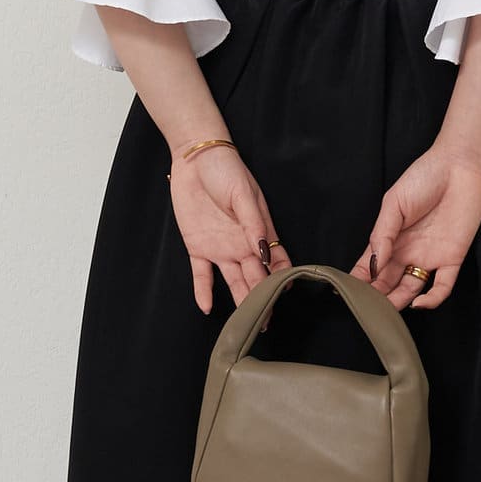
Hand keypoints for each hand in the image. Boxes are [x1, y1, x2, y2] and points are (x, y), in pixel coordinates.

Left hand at [169, 144, 291, 312]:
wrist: (195, 158)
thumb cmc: (226, 170)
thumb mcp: (244, 194)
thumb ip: (253, 225)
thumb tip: (264, 252)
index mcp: (260, 232)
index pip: (275, 262)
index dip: (280, 279)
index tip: (285, 296)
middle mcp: (242, 245)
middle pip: (255, 278)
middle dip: (263, 300)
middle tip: (268, 323)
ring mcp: (220, 248)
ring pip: (233, 281)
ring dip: (240, 301)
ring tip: (246, 323)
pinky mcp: (198, 247)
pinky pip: (201, 275)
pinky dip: (203, 291)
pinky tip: (207, 308)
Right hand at [349, 144, 480, 310]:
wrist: (458, 167)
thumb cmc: (423, 178)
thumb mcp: (393, 204)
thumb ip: (382, 234)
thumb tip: (373, 264)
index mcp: (390, 240)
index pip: (369, 267)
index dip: (358, 281)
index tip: (345, 293)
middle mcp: (407, 253)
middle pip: (387, 283)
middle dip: (376, 297)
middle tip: (366, 308)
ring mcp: (429, 258)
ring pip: (411, 290)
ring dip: (398, 302)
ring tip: (386, 311)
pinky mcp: (452, 259)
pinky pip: (442, 287)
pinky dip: (431, 300)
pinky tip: (418, 303)